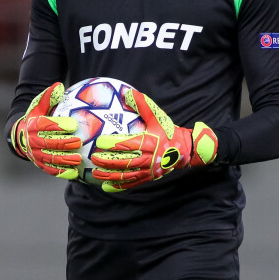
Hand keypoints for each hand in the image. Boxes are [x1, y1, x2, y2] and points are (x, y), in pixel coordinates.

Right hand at [11, 82, 81, 179]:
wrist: (22, 137)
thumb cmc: (35, 118)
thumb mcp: (38, 106)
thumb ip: (48, 97)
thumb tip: (59, 86)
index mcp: (33, 125)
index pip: (45, 125)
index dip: (59, 125)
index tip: (73, 124)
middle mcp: (33, 141)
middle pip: (49, 143)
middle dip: (64, 143)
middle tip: (78, 142)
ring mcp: (36, 155)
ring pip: (51, 158)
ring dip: (65, 159)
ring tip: (78, 158)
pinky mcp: (40, 165)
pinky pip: (51, 170)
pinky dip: (62, 172)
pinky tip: (75, 172)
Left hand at [89, 88, 217, 191]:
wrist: (184, 150)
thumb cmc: (168, 132)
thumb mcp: (157, 117)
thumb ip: (143, 105)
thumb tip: (127, 92)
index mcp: (150, 142)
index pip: (129, 144)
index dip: (113, 144)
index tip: (100, 142)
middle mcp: (149, 158)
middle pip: (125, 162)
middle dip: (108, 161)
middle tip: (94, 159)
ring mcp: (149, 170)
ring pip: (127, 175)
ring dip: (110, 175)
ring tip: (96, 174)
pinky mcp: (149, 177)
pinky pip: (133, 183)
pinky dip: (119, 186)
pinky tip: (107, 187)